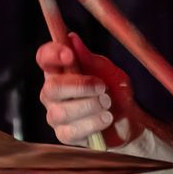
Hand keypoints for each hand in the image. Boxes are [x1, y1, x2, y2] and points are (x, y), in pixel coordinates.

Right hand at [36, 32, 142, 146]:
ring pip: (61, 112)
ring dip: (90, 106)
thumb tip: (72, 39)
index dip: (52, 54)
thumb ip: (90, 58)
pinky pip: (71, 131)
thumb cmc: (115, 90)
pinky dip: (92, 124)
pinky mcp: (64, 135)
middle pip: (51, 87)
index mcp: (60, 71)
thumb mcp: (108, 71)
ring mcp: (56, 115)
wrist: (128, 119)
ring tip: (108, 104)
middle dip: (80, 86)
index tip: (70, 55)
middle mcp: (52, 93)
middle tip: (102, 87)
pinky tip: (105, 119)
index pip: (44, 58)